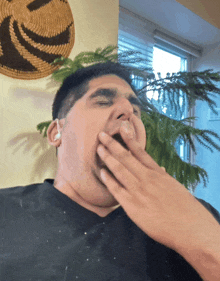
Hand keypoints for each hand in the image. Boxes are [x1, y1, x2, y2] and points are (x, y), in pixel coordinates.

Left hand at [97, 121, 218, 252]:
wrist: (189, 229)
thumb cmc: (185, 208)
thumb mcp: (174, 187)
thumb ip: (163, 177)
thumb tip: (158, 168)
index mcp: (158, 173)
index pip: (141, 151)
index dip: (129, 139)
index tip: (122, 127)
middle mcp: (147, 178)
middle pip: (126, 157)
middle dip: (112, 145)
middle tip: (101, 135)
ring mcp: (138, 191)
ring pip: (119, 170)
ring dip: (108, 158)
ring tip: (98, 149)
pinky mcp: (132, 206)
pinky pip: (117, 190)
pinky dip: (108, 180)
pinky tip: (102, 173)